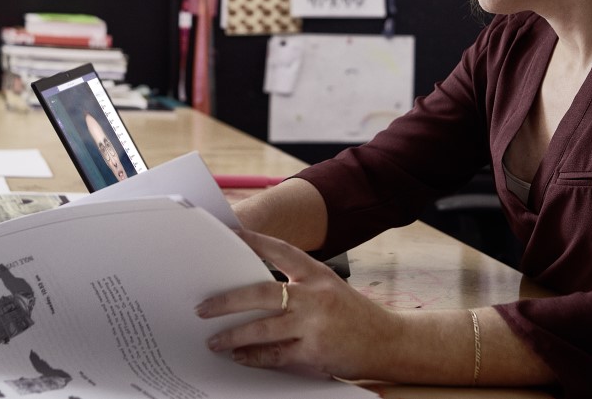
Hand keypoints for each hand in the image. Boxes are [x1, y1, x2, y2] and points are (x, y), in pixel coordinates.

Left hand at [195, 229, 404, 378]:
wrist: (389, 342)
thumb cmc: (354, 314)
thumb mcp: (329, 288)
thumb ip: (298, 285)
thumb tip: (252, 288)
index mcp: (317, 273)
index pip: (279, 250)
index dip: (252, 240)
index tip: (227, 233)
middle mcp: (314, 295)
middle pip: (260, 292)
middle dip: (227, 300)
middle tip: (202, 307)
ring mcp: (314, 324)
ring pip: (262, 328)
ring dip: (233, 335)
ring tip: (214, 341)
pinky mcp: (315, 351)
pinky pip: (275, 355)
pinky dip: (254, 357)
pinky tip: (240, 357)